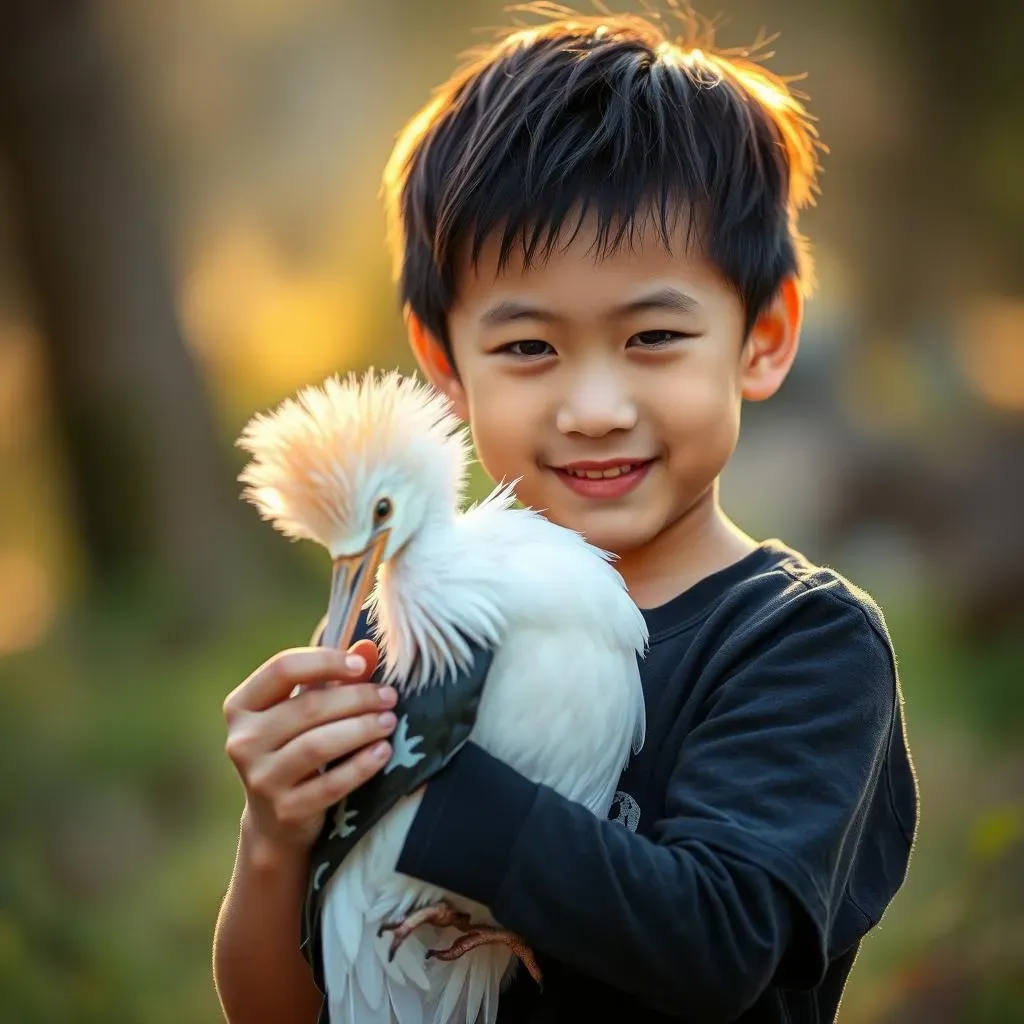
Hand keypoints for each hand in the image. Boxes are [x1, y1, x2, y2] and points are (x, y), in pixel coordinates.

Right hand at [223, 639, 397, 857]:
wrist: (276, 819)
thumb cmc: (294, 746)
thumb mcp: (306, 709)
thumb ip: (334, 677)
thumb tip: (369, 647)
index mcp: (242, 706)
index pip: (282, 669)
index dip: (326, 662)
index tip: (362, 665)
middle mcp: (243, 741)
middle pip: (307, 707)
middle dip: (356, 698)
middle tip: (390, 696)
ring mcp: (260, 779)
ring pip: (318, 744)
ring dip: (361, 728)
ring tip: (390, 721)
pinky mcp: (285, 809)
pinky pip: (330, 784)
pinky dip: (361, 765)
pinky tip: (383, 751)